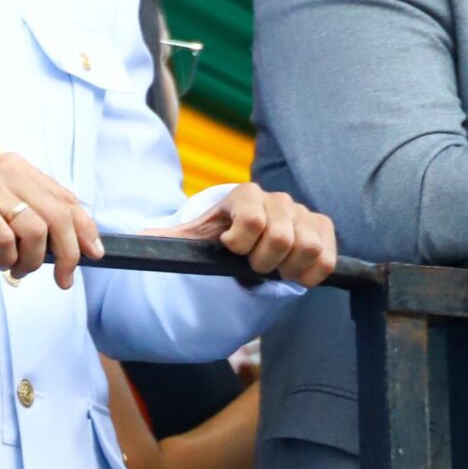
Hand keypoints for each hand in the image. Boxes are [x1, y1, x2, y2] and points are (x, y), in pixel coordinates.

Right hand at [0, 151, 104, 285]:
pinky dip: (6, 257)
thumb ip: (35, 210)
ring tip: (18, 269)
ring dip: (31, 261)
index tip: (94, 254)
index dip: (85, 230)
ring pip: (35, 231)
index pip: (67, 199)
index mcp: (21, 168)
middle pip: (58, 217)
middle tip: (62, 278)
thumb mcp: (3, 198)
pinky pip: (3, 239)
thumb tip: (77, 243)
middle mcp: (8, 171)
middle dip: (67, 254)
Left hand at [149, 184, 337, 285]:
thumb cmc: (220, 235)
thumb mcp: (195, 236)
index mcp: (244, 195)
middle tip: (254, 265)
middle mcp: (277, 198)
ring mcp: (303, 212)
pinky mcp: (323, 227)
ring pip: (308, 248)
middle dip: (264, 261)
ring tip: (274, 268)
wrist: (248, 235)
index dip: (241, 245)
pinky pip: (327, 257)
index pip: (252, 222)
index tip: (231, 249)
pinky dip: (312, 273)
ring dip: (289, 267)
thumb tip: (140, 239)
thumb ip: (171, 238)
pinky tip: (296, 273)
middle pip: (281, 238)